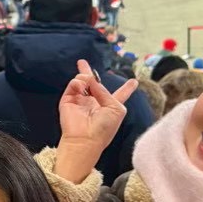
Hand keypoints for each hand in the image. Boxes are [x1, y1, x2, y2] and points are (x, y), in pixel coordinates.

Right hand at [54, 61, 137, 183]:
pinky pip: (73, 84)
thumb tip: (91, 79)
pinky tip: (81, 87)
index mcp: (111, 106)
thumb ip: (105, 91)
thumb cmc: (104, 128)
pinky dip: (77, 82)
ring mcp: (81, 101)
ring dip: (85, 77)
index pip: (120, 94)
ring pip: (82, 80)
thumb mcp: (115, 108)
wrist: (85, 139)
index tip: (134, 81)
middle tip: (82, 62)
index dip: (127, 88)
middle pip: (93, 84)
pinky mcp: (68, 101)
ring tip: (87, 81)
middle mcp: (95, 102)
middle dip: (89, 73)